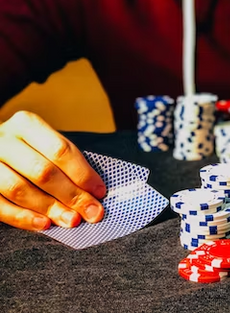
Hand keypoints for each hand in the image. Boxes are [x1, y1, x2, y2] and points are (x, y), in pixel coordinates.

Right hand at [0, 111, 105, 230]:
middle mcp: (4, 140)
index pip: (60, 150)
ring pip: (19, 189)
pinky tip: (44, 224)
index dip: (83, 173)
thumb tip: (94, 192)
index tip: (100, 192)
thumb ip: (65, 163)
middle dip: (72, 195)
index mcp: (27, 124)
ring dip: (50, 208)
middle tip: (92, 212)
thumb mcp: (44, 144)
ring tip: (71, 220)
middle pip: (42, 171)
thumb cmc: (27, 150)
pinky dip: (23, 218)